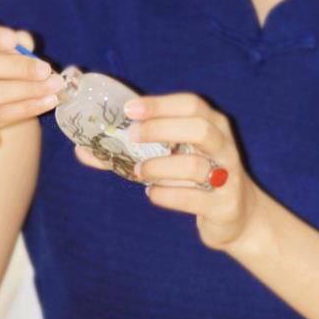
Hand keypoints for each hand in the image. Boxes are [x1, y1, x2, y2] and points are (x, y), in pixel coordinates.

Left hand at [75, 91, 263, 252]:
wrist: (237, 214)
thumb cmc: (194, 176)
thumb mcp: (170, 157)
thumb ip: (129, 152)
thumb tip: (81, 149)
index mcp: (212, 124)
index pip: (191, 104)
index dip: (159, 104)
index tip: (130, 110)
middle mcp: (223, 145)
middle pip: (199, 127)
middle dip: (161, 128)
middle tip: (131, 136)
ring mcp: (227, 175)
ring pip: (195, 164)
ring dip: (159, 166)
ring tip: (139, 172)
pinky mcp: (224, 204)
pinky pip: (193, 197)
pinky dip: (167, 195)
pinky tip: (153, 194)